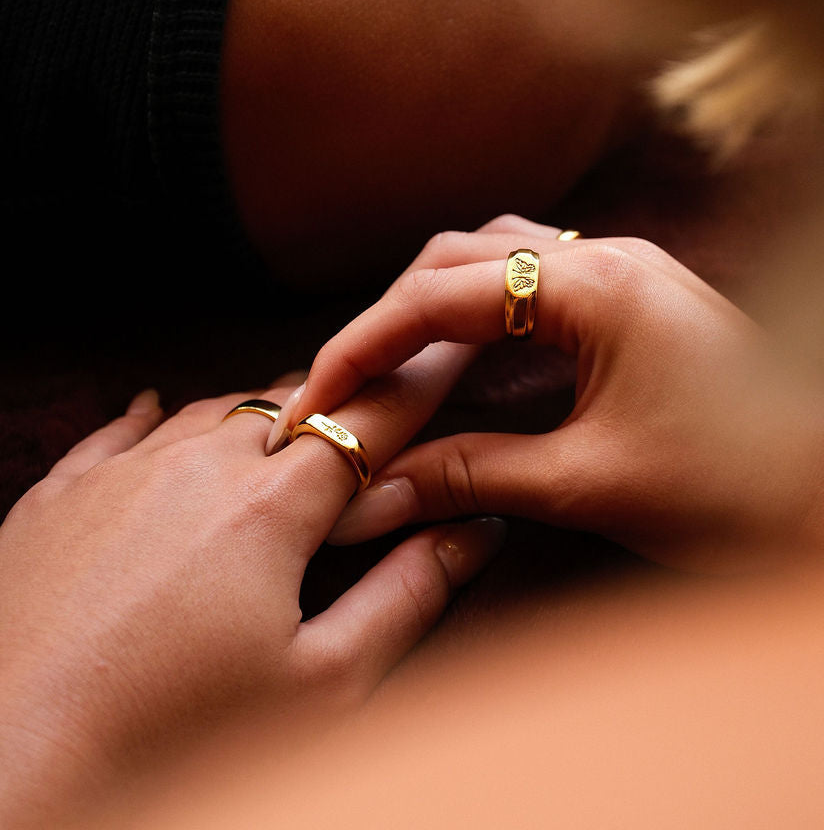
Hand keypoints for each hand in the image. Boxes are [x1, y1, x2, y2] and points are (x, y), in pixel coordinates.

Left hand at [0, 355, 503, 823]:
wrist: (8, 776)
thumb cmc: (171, 742)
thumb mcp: (320, 685)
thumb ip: (409, 595)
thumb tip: (476, 528)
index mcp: (271, 507)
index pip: (369, 420)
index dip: (419, 382)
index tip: (452, 346)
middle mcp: (196, 466)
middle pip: (293, 407)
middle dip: (343, 409)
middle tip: (370, 420)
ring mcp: (118, 475)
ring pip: (213, 411)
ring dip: (260, 418)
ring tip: (286, 432)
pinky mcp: (55, 499)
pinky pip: (116, 431)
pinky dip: (152, 418)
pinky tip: (154, 406)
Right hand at [280, 218, 823, 569]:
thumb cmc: (735, 488)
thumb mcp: (587, 484)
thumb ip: (472, 474)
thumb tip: (375, 491)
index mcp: (597, 284)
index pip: (441, 294)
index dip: (362, 345)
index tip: (314, 395)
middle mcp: (610, 255)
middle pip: (460, 259)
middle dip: (390, 320)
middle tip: (344, 385)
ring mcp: (629, 271)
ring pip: (497, 261)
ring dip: (435, 308)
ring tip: (391, 370)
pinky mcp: (638, 301)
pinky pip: (537, 286)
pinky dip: (485, 320)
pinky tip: (462, 362)